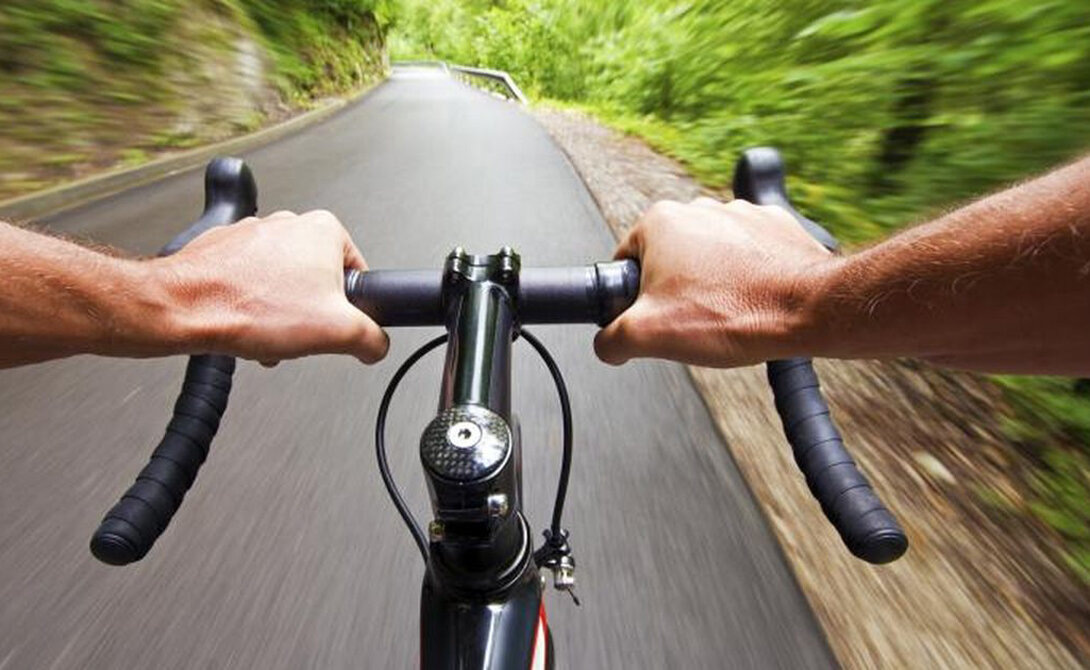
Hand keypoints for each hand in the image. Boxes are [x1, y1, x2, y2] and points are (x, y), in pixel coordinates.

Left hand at [155, 210, 387, 363]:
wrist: (183, 308)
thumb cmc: (248, 308)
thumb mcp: (337, 333)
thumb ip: (373, 338)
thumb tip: (376, 344)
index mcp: (324, 229)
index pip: (358, 274)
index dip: (350, 309)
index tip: (335, 326)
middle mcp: (289, 223)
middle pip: (318, 281)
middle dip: (310, 314)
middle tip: (297, 333)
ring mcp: (253, 234)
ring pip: (283, 285)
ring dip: (279, 314)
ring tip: (265, 332)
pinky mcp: (225, 250)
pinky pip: (251, 283)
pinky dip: (251, 306)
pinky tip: (244, 325)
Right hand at [594, 198, 833, 366]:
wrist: (808, 309)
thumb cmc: (734, 313)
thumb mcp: (648, 337)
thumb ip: (611, 340)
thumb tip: (608, 344)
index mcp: (660, 222)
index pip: (624, 262)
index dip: (631, 297)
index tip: (650, 317)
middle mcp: (699, 208)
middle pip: (667, 258)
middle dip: (673, 290)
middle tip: (690, 321)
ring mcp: (740, 213)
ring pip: (708, 256)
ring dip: (711, 283)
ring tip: (725, 314)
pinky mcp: (774, 226)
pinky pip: (747, 254)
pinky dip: (746, 276)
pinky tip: (751, 301)